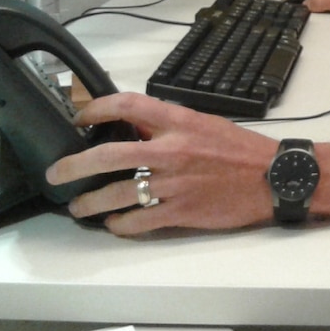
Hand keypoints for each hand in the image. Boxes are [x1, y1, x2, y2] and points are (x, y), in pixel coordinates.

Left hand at [46, 92, 278, 235]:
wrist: (273, 178)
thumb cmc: (241, 149)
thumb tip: (134, 129)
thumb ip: (169, 126)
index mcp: (179, 122)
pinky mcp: (181, 212)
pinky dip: (120, 224)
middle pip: (108, 155)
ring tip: (78, 206)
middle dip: (73, 165)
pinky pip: (138, 221)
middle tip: (56, 173)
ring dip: (90, 203)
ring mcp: (174, 184)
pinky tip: (114, 223)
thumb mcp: (205, 124)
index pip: (128, 105)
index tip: (78, 117)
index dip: (95, 108)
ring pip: (116, 195)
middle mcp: (172, 150)